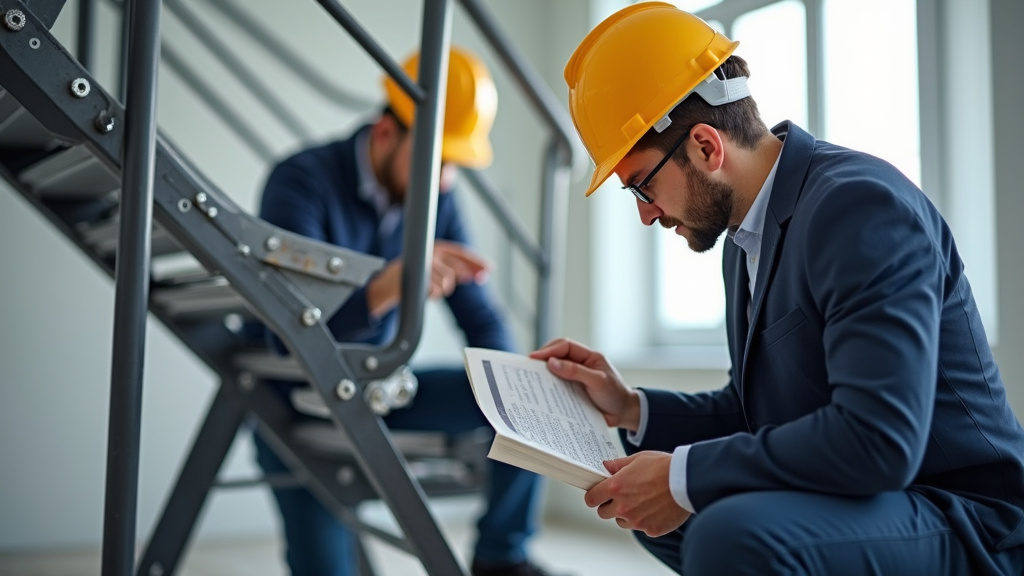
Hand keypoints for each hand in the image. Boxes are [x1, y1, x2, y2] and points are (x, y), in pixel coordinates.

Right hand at [366, 240, 490, 316]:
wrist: (388, 284)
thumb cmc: (415, 277)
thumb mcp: (436, 270)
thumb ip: (455, 270)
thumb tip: (475, 274)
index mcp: (435, 247)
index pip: (460, 252)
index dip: (476, 261)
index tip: (490, 268)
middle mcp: (430, 252)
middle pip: (457, 268)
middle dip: (469, 275)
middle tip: (478, 279)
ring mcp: (424, 265)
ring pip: (447, 282)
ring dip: (444, 289)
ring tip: (433, 288)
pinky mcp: (417, 278)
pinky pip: (435, 291)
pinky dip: (433, 295)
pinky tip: (426, 293)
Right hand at [529, 338, 639, 429]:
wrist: (624, 414)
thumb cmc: (615, 395)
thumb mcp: (598, 381)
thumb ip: (576, 371)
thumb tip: (552, 363)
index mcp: (588, 356)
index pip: (565, 346)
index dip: (548, 350)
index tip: (534, 358)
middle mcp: (580, 364)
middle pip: (556, 355)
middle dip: (542, 360)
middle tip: (526, 368)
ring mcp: (575, 377)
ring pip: (555, 371)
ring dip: (543, 375)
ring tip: (529, 381)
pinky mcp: (572, 391)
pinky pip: (557, 387)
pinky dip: (548, 389)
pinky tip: (540, 395)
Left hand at [585, 451, 690, 536]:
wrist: (688, 481)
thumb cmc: (664, 467)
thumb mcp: (638, 459)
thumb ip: (618, 465)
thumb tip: (606, 466)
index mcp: (616, 487)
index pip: (591, 498)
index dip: (593, 496)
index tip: (597, 495)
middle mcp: (623, 507)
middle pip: (603, 513)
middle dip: (609, 505)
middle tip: (621, 497)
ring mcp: (636, 520)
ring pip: (621, 522)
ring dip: (626, 514)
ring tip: (641, 501)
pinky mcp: (651, 530)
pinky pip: (641, 527)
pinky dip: (645, 520)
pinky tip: (655, 508)